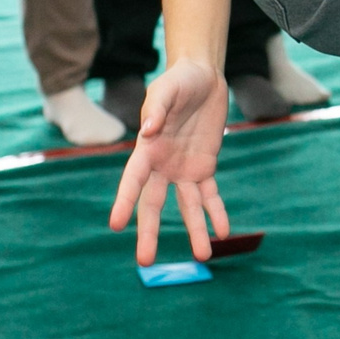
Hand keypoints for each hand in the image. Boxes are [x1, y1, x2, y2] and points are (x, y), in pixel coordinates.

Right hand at [107, 57, 232, 264]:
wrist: (203, 77)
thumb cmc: (177, 82)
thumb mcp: (165, 90)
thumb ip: (157, 110)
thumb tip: (148, 132)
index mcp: (146, 149)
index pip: (132, 181)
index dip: (124, 202)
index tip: (115, 225)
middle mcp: (162, 166)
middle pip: (154, 204)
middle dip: (150, 232)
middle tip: (145, 261)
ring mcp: (183, 169)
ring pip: (187, 206)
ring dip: (195, 230)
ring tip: (202, 256)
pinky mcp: (205, 166)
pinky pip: (210, 194)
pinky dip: (217, 212)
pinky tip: (223, 231)